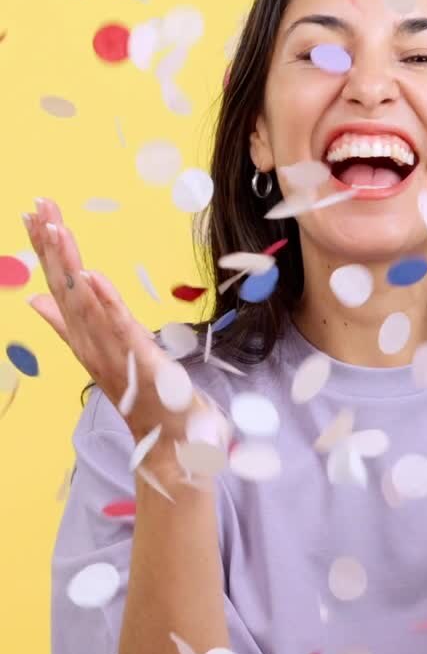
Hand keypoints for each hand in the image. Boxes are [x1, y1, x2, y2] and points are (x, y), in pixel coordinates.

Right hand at [23, 198, 217, 453]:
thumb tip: (37, 299)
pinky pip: (121, 330)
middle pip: (66, 287)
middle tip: (37, 206)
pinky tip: (92, 276)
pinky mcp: (142, 363)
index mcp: (85, 337)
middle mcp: (92, 344)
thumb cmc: (141, 399)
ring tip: (55, 228)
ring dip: (70, 264)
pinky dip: (106, 304)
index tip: (31, 213)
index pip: (60, 285)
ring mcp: (115, 354)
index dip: (45, 249)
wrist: (169, 447)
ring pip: (86, 303)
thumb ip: (69, 325)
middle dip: (51, 245)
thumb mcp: (104, 354)